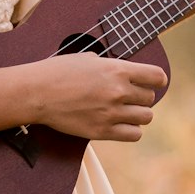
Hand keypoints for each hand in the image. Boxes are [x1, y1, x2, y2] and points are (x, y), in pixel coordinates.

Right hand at [32, 52, 166, 143]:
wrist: (37, 93)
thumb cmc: (59, 71)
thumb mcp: (88, 59)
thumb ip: (112, 66)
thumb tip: (126, 72)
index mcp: (117, 69)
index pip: (157, 77)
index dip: (157, 80)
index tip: (153, 82)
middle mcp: (118, 91)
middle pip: (150, 99)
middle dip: (141, 97)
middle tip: (127, 97)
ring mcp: (111, 113)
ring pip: (146, 117)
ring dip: (137, 114)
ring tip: (123, 111)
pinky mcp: (102, 132)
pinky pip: (133, 135)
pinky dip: (130, 130)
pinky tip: (120, 124)